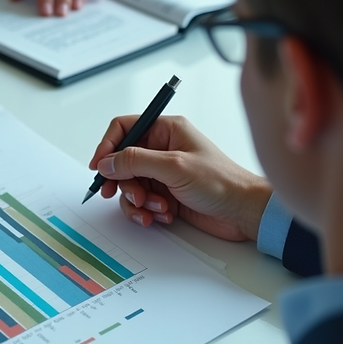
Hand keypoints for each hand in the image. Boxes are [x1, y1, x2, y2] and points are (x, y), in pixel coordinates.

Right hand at [89, 115, 272, 241]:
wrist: (244, 212)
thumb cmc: (221, 182)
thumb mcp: (174, 166)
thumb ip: (135, 161)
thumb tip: (106, 162)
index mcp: (166, 130)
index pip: (124, 128)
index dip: (107, 146)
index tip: (99, 167)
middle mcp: (162, 149)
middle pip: (122, 161)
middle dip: (124, 182)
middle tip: (132, 195)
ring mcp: (163, 173)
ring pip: (129, 185)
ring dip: (138, 200)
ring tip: (156, 207)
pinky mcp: (165, 194)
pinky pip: (141, 202)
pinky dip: (147, 211)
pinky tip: (164, 215)